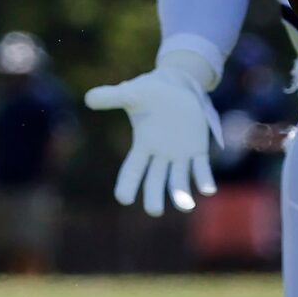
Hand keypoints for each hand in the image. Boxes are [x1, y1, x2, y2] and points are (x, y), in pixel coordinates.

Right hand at [84, 45, 221, 216]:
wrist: (178, 85)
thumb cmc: (151, 91)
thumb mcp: (131, 93)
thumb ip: (112, 97)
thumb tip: (88, 97)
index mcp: (142, 146)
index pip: (132, 169)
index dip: (127, 184)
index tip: (124, 199)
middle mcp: (160, 156)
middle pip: (155, 181)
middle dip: (154, 197)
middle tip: (154, 211)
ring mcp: (180, 155)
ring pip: (179, 180)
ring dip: (181, 193)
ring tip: (186, 205)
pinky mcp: (197, 149)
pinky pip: (201, 168)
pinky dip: (204, 179)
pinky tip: (209, 190)